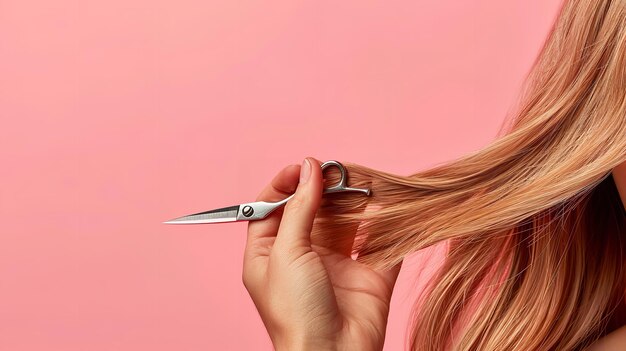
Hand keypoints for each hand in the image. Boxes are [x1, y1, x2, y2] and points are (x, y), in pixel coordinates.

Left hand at [242, 157, 402, 350]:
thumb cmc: (296, 312)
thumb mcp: (287, 252)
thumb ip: (299, 208)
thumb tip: (309, 169)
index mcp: (270, 254)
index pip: (272, 208)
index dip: (285, 184)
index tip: (304, 166)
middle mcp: (303, 256)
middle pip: (312, 210)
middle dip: (325, 188)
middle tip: (338, 171)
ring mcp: (336, 264)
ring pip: (346, 221)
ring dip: (354, 200)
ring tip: (361, 181)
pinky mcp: (368, 273)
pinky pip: (378, 241)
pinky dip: (383, 221)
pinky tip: (384, 203)